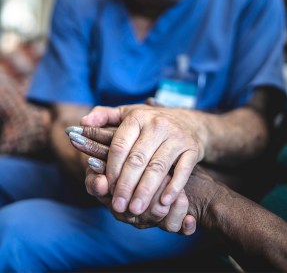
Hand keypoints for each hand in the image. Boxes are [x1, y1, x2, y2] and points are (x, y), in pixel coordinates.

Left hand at [67, 125, 196, 234]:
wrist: (189, 122)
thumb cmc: (151, 122)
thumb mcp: (127, 114)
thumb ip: (103, 116)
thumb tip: (80, 123)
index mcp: (137, 118)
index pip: (119, 146)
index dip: (110, 169)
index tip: (105, 187)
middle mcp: (157, 125)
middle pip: (137, 160)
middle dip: (125, 186)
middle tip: (117, 206)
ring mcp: (176, 137)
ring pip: (158, 168)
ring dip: (145, 192)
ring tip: (135, 210)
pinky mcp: (192, 149)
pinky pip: (182, 171)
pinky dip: (173, 187)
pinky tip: (163, 202)